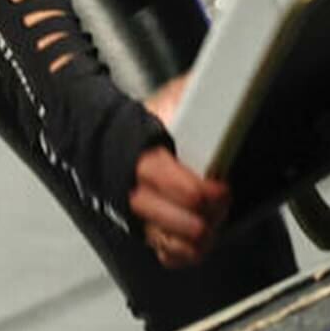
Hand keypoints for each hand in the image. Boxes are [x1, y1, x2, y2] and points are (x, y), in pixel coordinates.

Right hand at [131, 73, 230, 268]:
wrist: (108, 142)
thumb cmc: (145, 124)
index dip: (201, 192)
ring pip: (171, 242)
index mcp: (142, 157)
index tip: (220, 188)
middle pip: (176, 219)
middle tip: (221, 201)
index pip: (172, 184)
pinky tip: (198, 241)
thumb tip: (221, 76)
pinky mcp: (146, 231)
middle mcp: (137, 191)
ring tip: (213, 222)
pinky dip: (185, 253)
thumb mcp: (169, 100)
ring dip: (199, 238)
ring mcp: (140, 215)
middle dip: (207, 215)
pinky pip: (166, 255)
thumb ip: (192, 93)